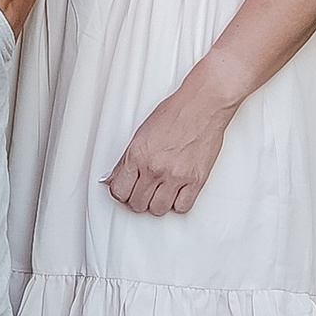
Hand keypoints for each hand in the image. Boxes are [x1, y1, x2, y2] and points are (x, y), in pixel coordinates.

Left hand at [105, 77, 238, 216]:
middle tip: (143, 190)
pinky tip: (177, 192)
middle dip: (138, 199)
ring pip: (158, 209)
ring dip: (157, 203)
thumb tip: (112, 178)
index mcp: (137, 155)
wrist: (202, 105)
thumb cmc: (175, 113)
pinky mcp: (195, 180)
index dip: (122, 193)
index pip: (119, 191)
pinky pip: (182, 207)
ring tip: (160, 191)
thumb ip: (125, 160)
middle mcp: (154, 168)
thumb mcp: (141, 133)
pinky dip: (178, 203)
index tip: (126, 190)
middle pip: (137, 204)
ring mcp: (175, 176)